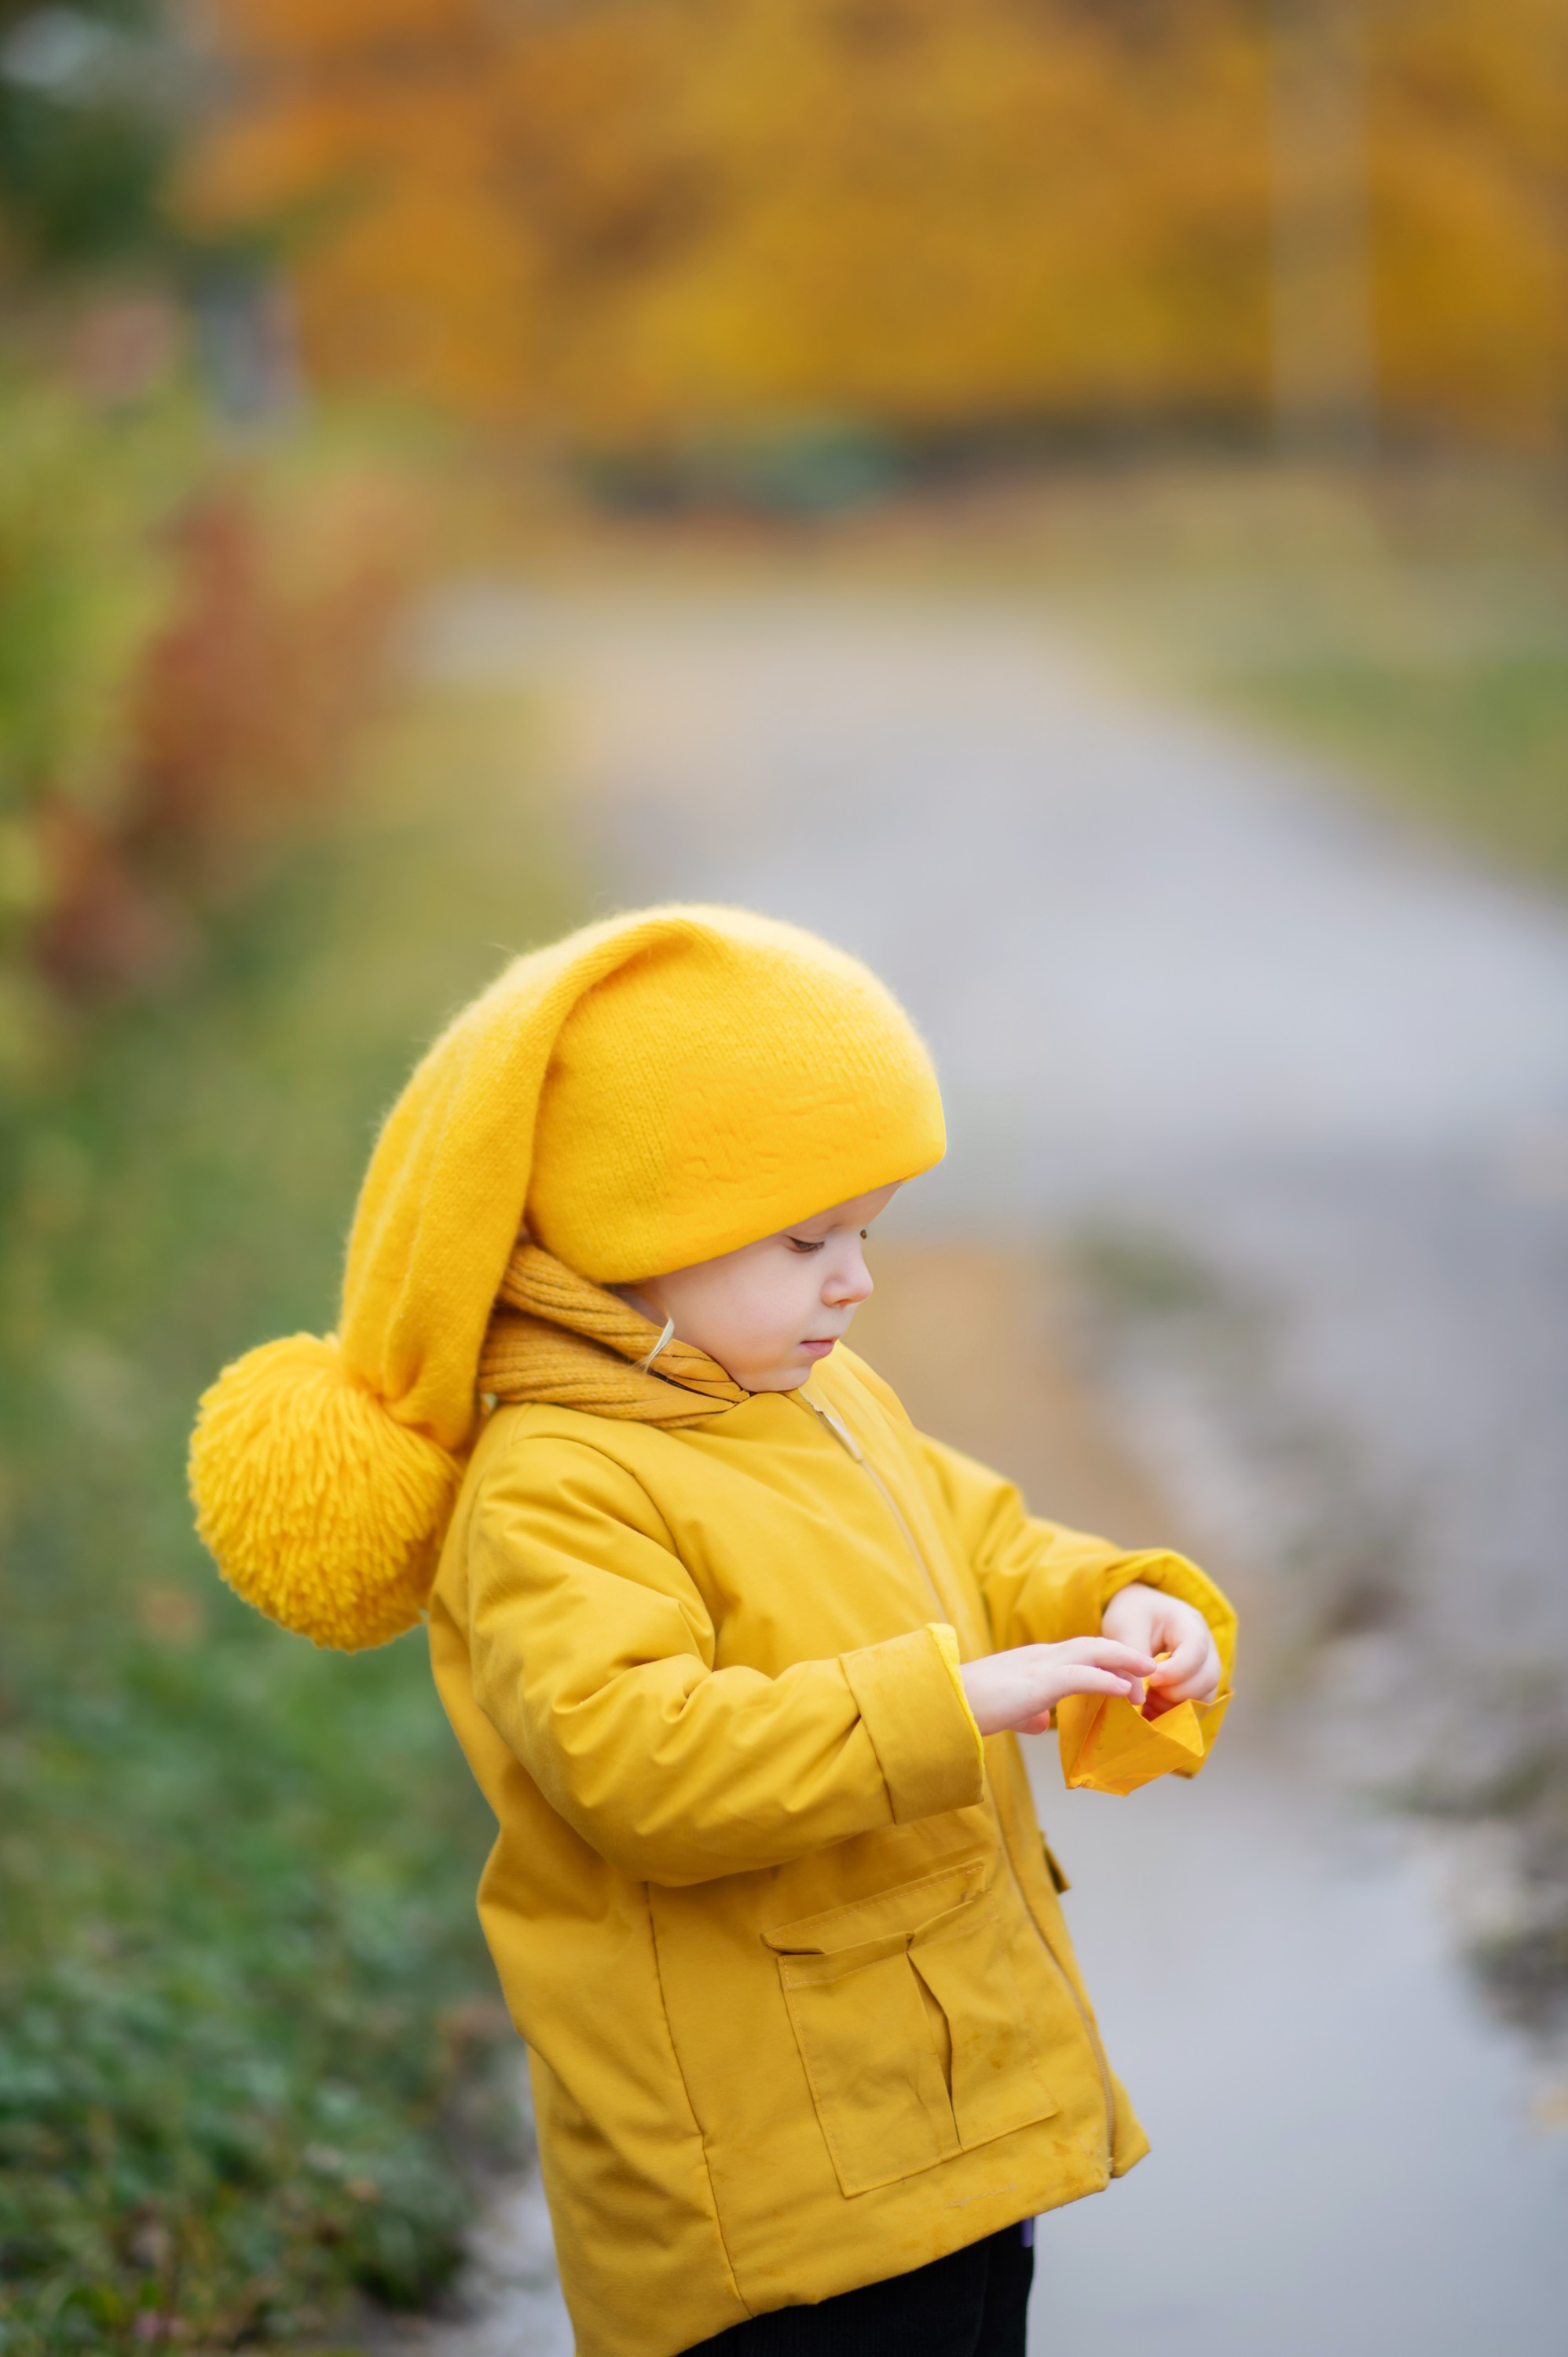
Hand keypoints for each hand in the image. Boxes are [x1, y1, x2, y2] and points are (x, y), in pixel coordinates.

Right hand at [960, 1638, 1157, 1737]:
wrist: (942, 1705)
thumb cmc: (967, 1709)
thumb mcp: (1005, 1710)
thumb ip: (1026, 1713)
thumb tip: (1041, 1724)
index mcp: (1031, 1660)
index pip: (1076, 1651)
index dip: (1105, 1658)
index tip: (1128, 1670)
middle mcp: (1038, 1656)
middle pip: (1091, 1644)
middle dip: (1123, 1653)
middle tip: (1150, 1665)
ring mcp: (1038, 1666)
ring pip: (1091, 1652)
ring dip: (1124, 1662)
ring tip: (1149, 1673)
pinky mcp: (1036, 1683)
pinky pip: (1081, 1675)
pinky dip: (1107, 1679)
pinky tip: (1126, 1689)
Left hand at [1100, 1581, 1220, 1714]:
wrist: (1137, 1612)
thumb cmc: (1132, 1614)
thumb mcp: (1124, 1628)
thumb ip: (1130, 1662)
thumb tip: (1137, 1700)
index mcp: (1188, 1622)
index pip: (1196, 1649)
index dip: (1177, 1670)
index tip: (1151, 1680)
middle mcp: (1205, 1644)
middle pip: (1208, 1676)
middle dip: (1178, 1692)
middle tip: (1149, 1693)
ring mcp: (1205, 1664)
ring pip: (1207, 1694)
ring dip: (1178, 1705)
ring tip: (1149, 1703)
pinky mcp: (1198, 1681)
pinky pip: (1198, 1703)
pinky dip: (1177, 1711)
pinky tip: (1153, 1709)